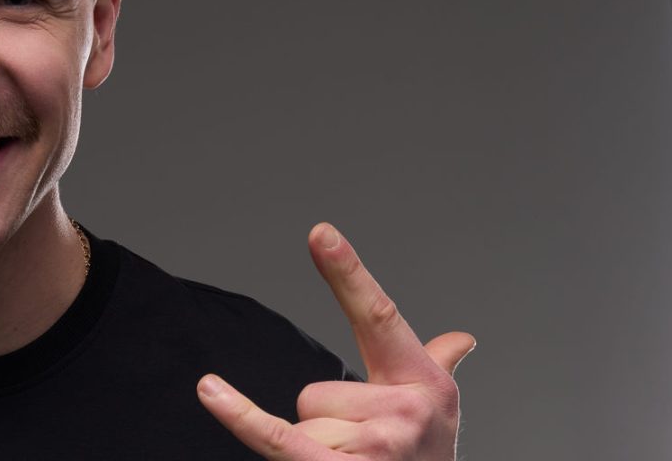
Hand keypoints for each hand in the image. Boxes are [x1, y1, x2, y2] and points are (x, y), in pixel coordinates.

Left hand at [197, 223, 473, 459]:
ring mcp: (379, 445)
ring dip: (316, 453)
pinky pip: (276, 437)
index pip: (378, 317)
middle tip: (362, 454)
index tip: (319, 233)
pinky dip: (242, 417)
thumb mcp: (438, 412)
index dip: (348, 274)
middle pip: (315, 393)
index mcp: (425, 382)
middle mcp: (408, 411)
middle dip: (326, 425)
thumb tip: (462, 338)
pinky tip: (209, 390)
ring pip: (302, 422)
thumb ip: (438, 364)